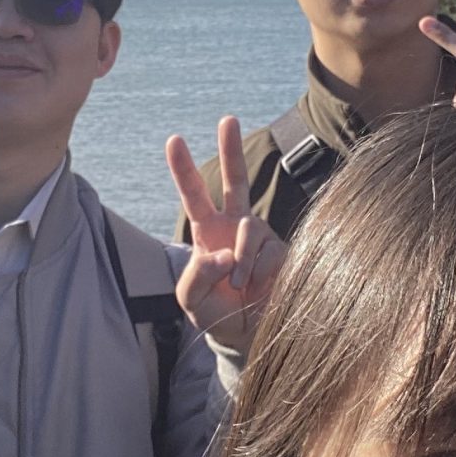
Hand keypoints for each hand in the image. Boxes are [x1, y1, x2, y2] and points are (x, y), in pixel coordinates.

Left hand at [166, 115, 287, 356]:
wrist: (249, 337)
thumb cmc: (217, 315)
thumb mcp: (191, 301)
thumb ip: (195, 276)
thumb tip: (221, 251)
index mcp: (208, 233)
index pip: (194, 196)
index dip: (183, 169)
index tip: (173, 139)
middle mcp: (236, 227)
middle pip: (235, 180)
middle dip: (230, 149)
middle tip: (227, 119)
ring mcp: (261, 237)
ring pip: (249, 227)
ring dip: (240, 260)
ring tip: (238, 286)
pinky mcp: (282, 252)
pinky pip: (269, 252)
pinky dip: (258, 273)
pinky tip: (258, 289)